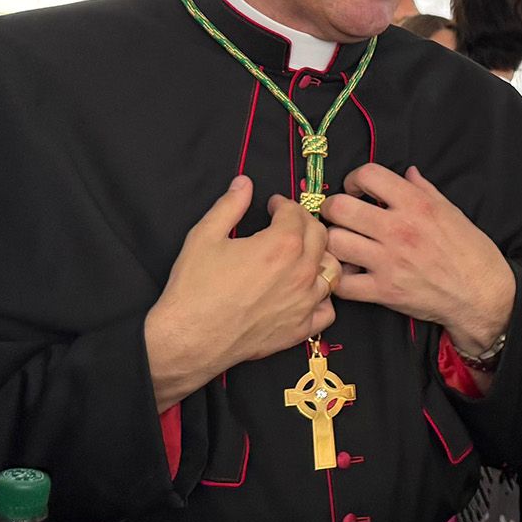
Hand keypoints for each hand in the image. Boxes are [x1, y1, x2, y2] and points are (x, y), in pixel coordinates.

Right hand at [144, 177, 338, 410]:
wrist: (189, 338)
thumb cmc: (194, 288)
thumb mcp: (205, 236)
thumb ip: (229, 205)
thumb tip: (244, 183)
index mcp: (282, 245)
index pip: (297, 213)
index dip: (284, 204)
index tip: (274, 205)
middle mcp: (302, 272)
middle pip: (320, 237)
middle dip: (305, 224)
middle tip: (288, 224)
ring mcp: (305, 303)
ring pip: (332, 272)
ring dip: (320, 258)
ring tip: (302, 255)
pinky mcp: (300, 329)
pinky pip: (328, 310)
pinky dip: (322, 298)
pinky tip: (306, 292)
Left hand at [320, 165, 514, 354]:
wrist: (483, 295)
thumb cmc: (472, 253)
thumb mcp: (452, 212)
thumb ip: (424, 190)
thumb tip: (408, 172)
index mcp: (417, 204)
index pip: (368, 174)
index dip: (355, 179)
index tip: (358, 190)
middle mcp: (399, 229)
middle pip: (340, 207)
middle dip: (334, 209)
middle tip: (341, 217)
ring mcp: (389, 261)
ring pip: (335, 242)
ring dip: (334, 243)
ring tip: (345, 246)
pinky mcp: (385, 292)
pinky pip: (343, 284)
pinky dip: (340, 279)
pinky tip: (351, 275)